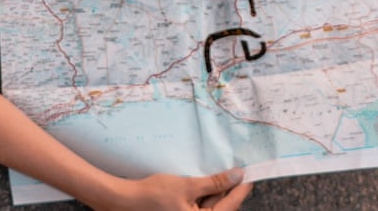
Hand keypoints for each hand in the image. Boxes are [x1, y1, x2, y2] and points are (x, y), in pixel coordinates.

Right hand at [103, 168, 251, 210]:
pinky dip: (205, 194)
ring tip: (225, 173)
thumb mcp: (187, 186)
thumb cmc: (155, 195)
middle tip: (239, 171)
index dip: (240, 189)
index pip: (230, 205)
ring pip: (211, 206)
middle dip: (230, 189)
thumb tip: (236, 175)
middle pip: (221, 207)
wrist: (128, 201)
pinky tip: (207, 182)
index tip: (250, 176)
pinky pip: (200, 206)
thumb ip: (213, 183)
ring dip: (217, 191)